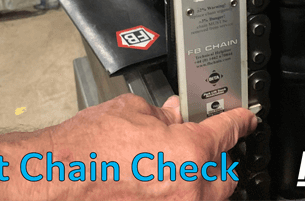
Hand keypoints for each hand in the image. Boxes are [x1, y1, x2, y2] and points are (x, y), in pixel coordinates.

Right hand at [29, 93, 256, 200]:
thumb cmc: (88, 147)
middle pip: (226, 174)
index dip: (240, 120)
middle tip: (201, 140)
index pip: (228, 131)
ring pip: (204, 196)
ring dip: (196, 178)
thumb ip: (165, 115)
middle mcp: (189, 191)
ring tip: (172, 161)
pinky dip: (176, 192)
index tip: (246, 118)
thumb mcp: (135, 111)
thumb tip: (176, 115)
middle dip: (218, 156)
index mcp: (190, 153)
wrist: (57, 179)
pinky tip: (157, 178)